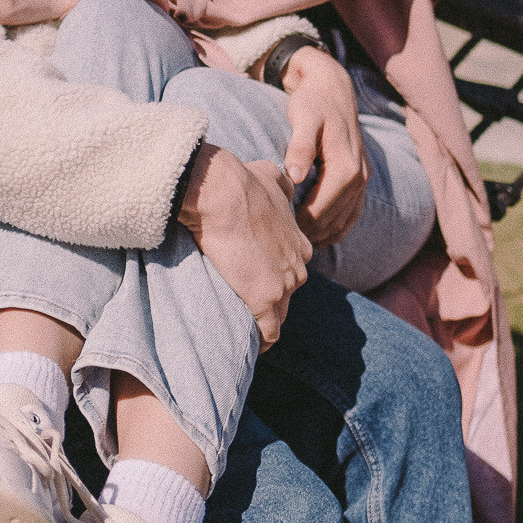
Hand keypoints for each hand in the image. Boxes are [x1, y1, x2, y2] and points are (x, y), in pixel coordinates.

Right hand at [177, 144, 310, 350]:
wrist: (223, 194)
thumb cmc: (242, 182)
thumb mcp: (271, 176)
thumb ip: (282, 184)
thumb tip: (285, 180)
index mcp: (299, 244)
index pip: (291, 270)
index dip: (275, 277)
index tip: (257, 281)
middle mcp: (297, 267)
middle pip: (287, 295)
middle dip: (270, 301)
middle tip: (246, 305)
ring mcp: (283, 285)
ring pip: (280, 316)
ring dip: (266, 323)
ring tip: (247, 331)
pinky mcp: (265, 300)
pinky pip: (269, 332)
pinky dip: (262, 341)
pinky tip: (252, 346)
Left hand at [279, 46, 368, 247]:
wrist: (333, 89)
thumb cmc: (313, 103)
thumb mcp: (303, 118)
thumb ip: (300, 147)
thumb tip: (295, 177)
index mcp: (345, 167)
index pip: (320, 210)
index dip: (299, 224)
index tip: (277, 229)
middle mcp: (359, 177)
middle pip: (333, 220)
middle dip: (309, 233)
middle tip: (281, 238)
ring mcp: (363, 180)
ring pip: (344, 221)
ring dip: (323, 235)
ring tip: (296, 240)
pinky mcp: (361, 179)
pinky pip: (352, 214)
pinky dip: (336, 228)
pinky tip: (317, 234)